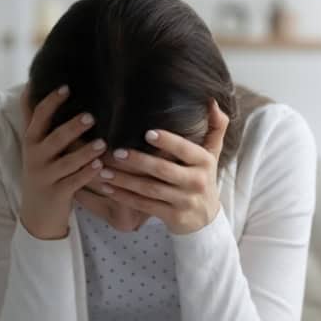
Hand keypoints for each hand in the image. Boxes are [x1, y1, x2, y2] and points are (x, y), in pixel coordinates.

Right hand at [19, 84, 107, 238]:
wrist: (36, 215)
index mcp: (31, 141)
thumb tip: (32, 86)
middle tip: (91, 116)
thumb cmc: (43, 172)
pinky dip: (86, 174)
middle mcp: (35, 157)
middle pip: (54, 138)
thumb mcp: (35, 147)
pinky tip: (99, 166)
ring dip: (85, 152)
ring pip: (66, 162)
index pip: (38, 117)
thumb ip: (37, 121)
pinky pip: (73, 182)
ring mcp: (45, 177)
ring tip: (103, 143)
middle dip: (72, 127)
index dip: (51, 102)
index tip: (66, 87)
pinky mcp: (57, 194)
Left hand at [98, 99, 228, 234]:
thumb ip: (215, 127)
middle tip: (116, 152)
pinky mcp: (172, 216)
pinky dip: (124, 198)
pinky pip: (144, 206)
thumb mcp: (213, 154)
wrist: (205, 219)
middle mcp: (196, 181)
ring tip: (104, 170)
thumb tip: (212, 100)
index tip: (147, 132)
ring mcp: (184, 201)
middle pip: (163, 170)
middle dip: (138, 161)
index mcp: (204, 162)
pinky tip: (108, 189)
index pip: (185, 149)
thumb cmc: (203, 178)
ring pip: (150, 189)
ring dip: (125, 180)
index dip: (168, 141)